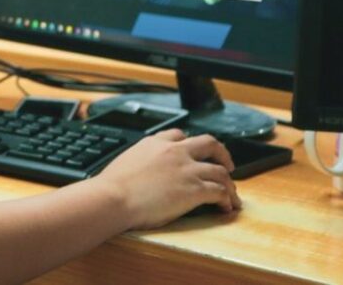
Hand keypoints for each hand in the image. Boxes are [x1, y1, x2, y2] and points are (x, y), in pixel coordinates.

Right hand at [96, 129, 241, 229]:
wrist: (114, 198)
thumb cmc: (112, 186)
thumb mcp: (125, 161)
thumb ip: (140, 160)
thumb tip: (140, 172)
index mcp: (154, 143)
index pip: (179, 135)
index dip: (190, 143)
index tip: (194, 152)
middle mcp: (175, 152)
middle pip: (209, 143)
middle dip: (222, 153)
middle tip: (226, 164)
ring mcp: (187, 170)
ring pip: (221, 171)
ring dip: (229, 183)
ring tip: (231, 194)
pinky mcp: (195, 190)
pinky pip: (220, 192)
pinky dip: (227, 200)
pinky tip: (226, 207)